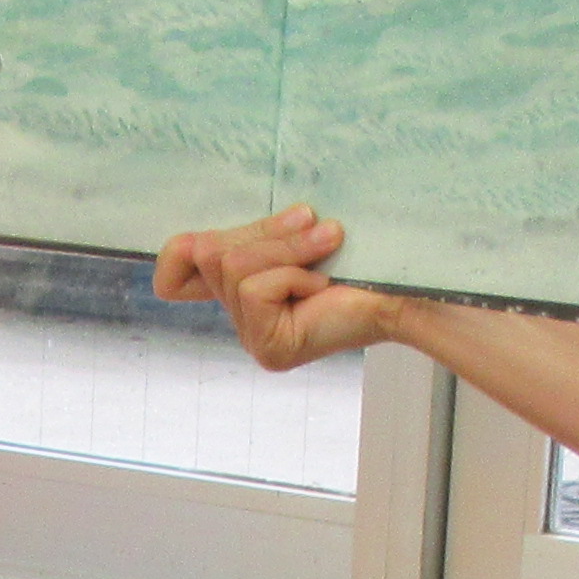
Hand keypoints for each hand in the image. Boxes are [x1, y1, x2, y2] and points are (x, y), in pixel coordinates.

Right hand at [155, 204, 405, 371]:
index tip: (233, 233)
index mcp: (244, 292)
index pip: (172, 276)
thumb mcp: (292, 235)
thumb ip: (251, 237)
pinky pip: (255, 288)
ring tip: (329, 249)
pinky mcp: (270, 349)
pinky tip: (324, 286)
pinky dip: (293, 273)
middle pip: (209, 254)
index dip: (181, 252)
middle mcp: (243, 322)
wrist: (406, 286)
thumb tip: (199, 244)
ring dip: (288, 249)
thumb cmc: (360, 255)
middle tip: (315, 228)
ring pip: (233, 266)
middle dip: (264, 233)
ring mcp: (254, 341)